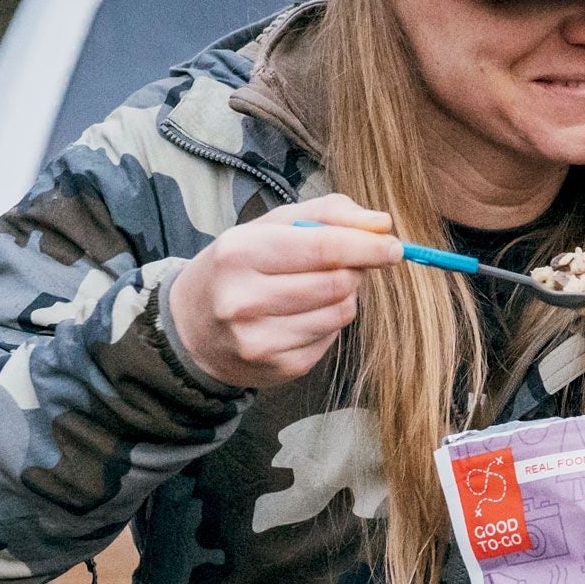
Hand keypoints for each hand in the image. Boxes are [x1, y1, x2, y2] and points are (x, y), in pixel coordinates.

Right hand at [167, 193, 403, 388]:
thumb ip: (326, 214)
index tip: (393, 245)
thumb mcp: (269, 227)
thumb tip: (381, 222)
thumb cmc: (238, 267)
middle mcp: (243, 300)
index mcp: (238, 252)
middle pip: (337, 283)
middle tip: (347, 263)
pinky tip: (301, 316)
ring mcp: (259, 341)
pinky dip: (328, 323)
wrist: (191, 328)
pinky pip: (330, 339)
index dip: (367, 246)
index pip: (322, 247)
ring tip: (316, 288)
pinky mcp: (278, 368)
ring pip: (339, 313)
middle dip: (354, 269)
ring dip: (343, 297)